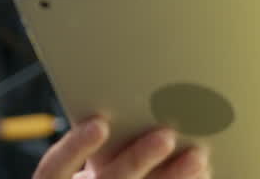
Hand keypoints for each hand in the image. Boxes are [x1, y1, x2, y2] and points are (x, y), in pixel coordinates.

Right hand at [32, 119, 210, 178]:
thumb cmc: (105, 156)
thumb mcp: (96, 145)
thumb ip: (106, 127)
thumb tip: (137, 89)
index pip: (55, 168)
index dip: (74, 148)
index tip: (99, 124)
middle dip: (138, 159)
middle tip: (166, 136)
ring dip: (172, 177)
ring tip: (197, 155)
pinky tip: (204, 171)